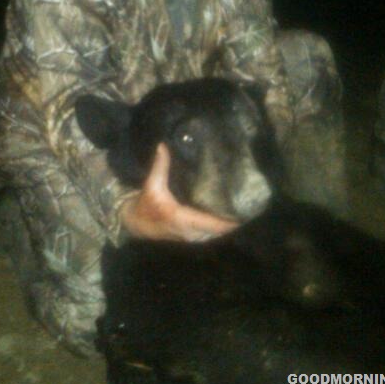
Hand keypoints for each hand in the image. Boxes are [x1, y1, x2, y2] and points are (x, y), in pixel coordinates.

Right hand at [120, 143, 238, 241]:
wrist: (135, 223)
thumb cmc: (145, 203)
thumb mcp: (151, 184)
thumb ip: (160, 166)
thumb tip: (163, 145)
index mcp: (181, 217)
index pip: (211, 222)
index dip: (228, 220)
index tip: (244, 212)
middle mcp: (189, 231)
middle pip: (218, 230)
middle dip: (232, 221)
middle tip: (248, 207)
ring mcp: (190, 237)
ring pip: (215, 234)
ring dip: (227, 226)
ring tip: (243, 211)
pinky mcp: (190, 237)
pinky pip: (210, 234)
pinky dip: (220, 228)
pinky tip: (229, 218)